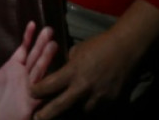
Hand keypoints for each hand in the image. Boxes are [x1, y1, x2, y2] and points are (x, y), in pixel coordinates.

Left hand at [0, 22, 56, 119]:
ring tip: (53, 42)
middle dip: (41, 43)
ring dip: (46, 56)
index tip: (32, 23)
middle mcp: (23, 76)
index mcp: (11, 69)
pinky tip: (55, 68)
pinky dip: (49, 77)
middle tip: (49, 29)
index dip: (28, 37)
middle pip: (35, 56)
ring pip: (40, 68)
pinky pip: (43, 87)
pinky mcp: (33, 99)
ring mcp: (29, 87)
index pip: (22, 49)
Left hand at [31, 1, 158, 118]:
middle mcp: (83, 88)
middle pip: (59, 107)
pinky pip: (94, 113)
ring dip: (68, 115)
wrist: (127, 49)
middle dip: (46, 114)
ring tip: (59, 116)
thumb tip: (58, 75)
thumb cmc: (99, 45)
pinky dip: (86, 112)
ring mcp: (98, 98)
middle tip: (37, 118)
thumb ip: (67, 67)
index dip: (36, 91)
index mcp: (72, 72)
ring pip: (77, 114)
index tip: (31, 92)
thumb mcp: (76, 52)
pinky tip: (80, 112)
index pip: (47, 87)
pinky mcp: (111, 104)